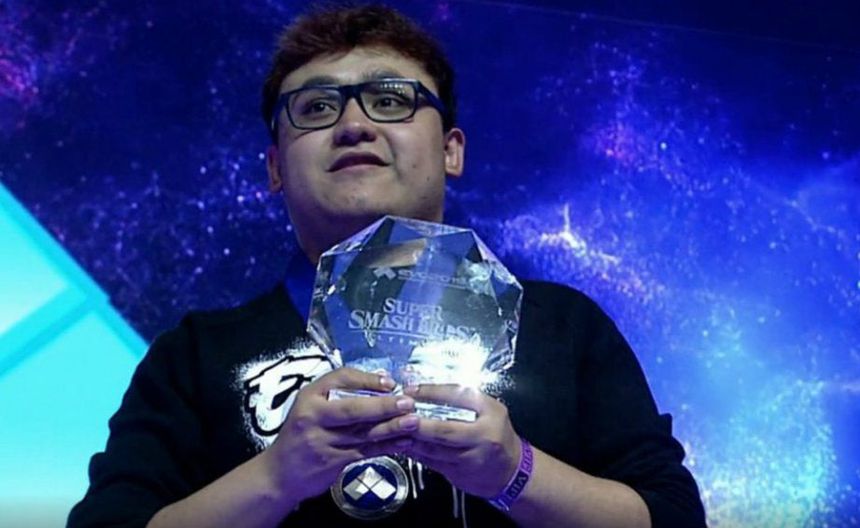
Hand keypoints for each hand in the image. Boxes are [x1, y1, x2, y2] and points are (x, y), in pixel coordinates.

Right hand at [261, 367, 418, 501]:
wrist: (279, 474)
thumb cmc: (300, 434)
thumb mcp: (310, 406)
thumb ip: (339, 394)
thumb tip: (381, 380)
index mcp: (309, 397)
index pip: (340, 379)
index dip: (367, 379)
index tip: (389, 382)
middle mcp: (314, 417)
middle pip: (353, 409)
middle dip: (383, 405)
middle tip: (407, 402)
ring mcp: (323, 442)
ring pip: (363, 433)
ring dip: (391, 427)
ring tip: (413, 421)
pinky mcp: (334, 462)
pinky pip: (366, 452)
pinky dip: (387, 446)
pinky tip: (404, 441)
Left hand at [402, 384, 520, 497]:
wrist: (511, 471)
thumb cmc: (496, 434)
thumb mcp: (490, 410)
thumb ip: (464, 400)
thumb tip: (427, 391)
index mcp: (491, 413)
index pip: (459, 397)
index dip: (432, 393)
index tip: (411, 390)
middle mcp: (483, 436)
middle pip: (445, 429)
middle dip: (418, 423)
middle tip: (398, 414)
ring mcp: (472, 458)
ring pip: (435, 449)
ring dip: (411, 439)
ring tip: (394, 428)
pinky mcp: (460, 474)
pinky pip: (432, 462)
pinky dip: (415, 452)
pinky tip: (403, 444)